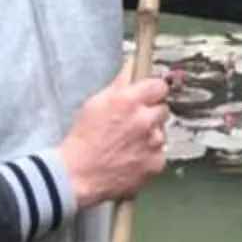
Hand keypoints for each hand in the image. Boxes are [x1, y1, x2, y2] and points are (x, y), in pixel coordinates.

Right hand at [56, 68, 171, 207]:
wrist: (78, 175)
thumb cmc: (82, 139)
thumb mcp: (95, 103)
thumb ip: (118, 84)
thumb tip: (132, 66)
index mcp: (128, 101)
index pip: (159, 85)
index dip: (153, 90)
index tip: (150, 94)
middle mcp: (144, 120)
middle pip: (163, 108)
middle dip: (151, 113)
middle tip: (135, 121)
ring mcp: (153, 143)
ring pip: (161, 132)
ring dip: (151, 134)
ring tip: (129, 143)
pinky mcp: (156, 163)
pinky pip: (160, 152)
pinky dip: (150, 154)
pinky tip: (132, 157)